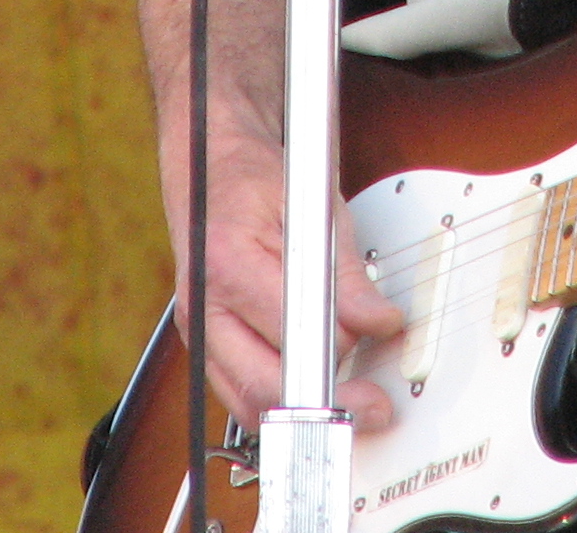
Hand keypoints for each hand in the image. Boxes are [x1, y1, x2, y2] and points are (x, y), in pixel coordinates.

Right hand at [159, 120, 406, 430]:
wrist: (210, 166)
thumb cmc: (258, 181)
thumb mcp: (314, 208)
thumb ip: (345, 272)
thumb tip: (378, 321)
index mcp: (227, 264)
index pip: (290, 329)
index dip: (341, 346)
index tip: (378, 357)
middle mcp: (202, 307)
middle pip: (262, 384)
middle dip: (325, 402)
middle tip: (373, 404)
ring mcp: (198, 333)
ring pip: (249, 402)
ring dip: (303, 410)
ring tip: (353, 400)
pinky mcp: (206, 348)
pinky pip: (240, 396)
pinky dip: (281, 400)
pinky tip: (316, 393)